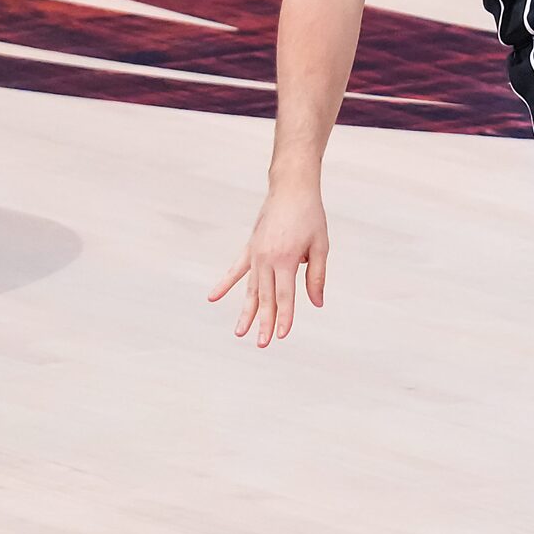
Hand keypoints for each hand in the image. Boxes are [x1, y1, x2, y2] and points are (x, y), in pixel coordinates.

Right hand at [208, 181, 328, 346]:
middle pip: (265, 297)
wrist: (291, 188)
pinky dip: (225, 284)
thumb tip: (316, 303)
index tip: (282, 335)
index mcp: (286, 259)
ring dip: (246, 311)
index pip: (285, 295)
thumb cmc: (310, 216)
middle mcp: (267, 259)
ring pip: (250, 288)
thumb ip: (316, 276)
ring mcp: (255, 253)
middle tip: (262, 344)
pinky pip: (236, 269)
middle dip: (264, 321)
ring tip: (240, 332)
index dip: (285, 316)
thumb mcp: (321, 245)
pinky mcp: (250, 247)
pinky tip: (213, 298)